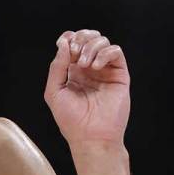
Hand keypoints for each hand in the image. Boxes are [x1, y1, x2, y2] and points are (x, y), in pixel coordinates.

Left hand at [43, 29, 130, 147]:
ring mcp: (105, 71)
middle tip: (75, 53)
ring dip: (91, 47)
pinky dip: (105, 53)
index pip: (73, 43)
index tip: (64, 44)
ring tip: (85, 65)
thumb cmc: (71, 120)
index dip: (69, 37)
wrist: (91, 137)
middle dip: (81, 38)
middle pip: (89, 37)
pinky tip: (95, 67)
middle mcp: (90, 69)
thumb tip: (64, 43)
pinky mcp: (119, 75)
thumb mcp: (54, 91)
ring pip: (102, 41)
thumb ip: (57, 66)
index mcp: (73, 71)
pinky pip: (116, 51)